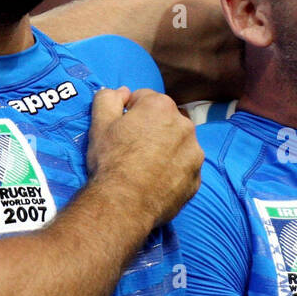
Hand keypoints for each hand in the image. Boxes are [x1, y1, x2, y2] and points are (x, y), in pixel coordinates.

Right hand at [87, 86, 203, 225]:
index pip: (143, 99)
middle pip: (164, 120)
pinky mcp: (197, 178)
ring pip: (177, 144)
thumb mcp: (100, 123)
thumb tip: (121, 92)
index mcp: (161, 106)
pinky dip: (173, 171)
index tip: (121, 130)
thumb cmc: (111, 160)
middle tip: (131, 149)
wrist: (124, 203)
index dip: (128, 113)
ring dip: (165, 149)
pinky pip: (184, 168)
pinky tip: (156, 181)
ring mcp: (195, 153)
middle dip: (150, 129)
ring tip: (145, 167)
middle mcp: (185, 125)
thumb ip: (108, 98)